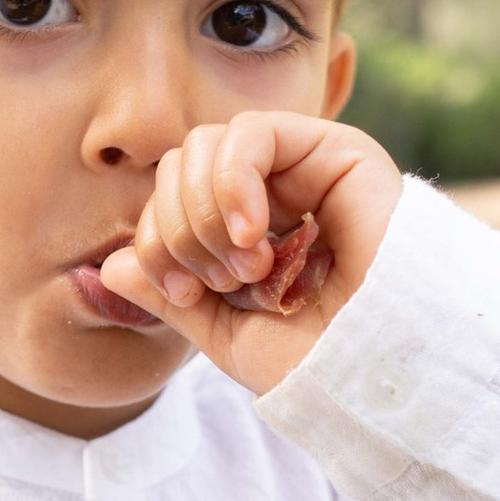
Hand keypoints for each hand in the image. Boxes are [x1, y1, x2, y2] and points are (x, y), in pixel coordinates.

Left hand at [99, 111, 400, 396]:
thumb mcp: (229, 336)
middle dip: (179, 230)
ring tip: (247, 265)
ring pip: (205, 146)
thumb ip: (172, 300)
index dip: (156, 243)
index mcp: (247, 234)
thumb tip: (110, 265)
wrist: (389, 368)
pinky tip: (252, 233)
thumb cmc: (322, 362)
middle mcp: (273, 194)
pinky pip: (251, 132)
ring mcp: (303, 167)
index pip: (169, 203)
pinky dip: (232, 181)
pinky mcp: (334, 149)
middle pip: (178, 169)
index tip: (183, 296)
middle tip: (223, 282)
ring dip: (206, 211)